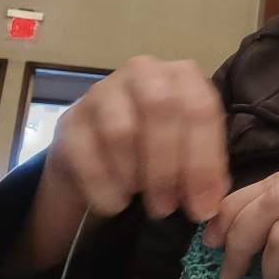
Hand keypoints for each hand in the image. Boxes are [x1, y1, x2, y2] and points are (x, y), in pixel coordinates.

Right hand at [44, 56, 229, 219]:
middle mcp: (143, 72)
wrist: (102, 144)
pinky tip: (115, 202)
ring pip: (121, 131)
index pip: (201, 109)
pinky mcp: (70, 120)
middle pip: (160, 109)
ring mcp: (103, 92)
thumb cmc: (159, 143)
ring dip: (134, 176)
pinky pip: (85, 154)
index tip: (203, 205)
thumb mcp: (190, 148)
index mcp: (182, 75)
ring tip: (140, 199)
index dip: (205, 161)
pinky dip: (103, 186)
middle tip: (167, 207)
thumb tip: (208, 204)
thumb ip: (206, 169)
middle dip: (167, 167)